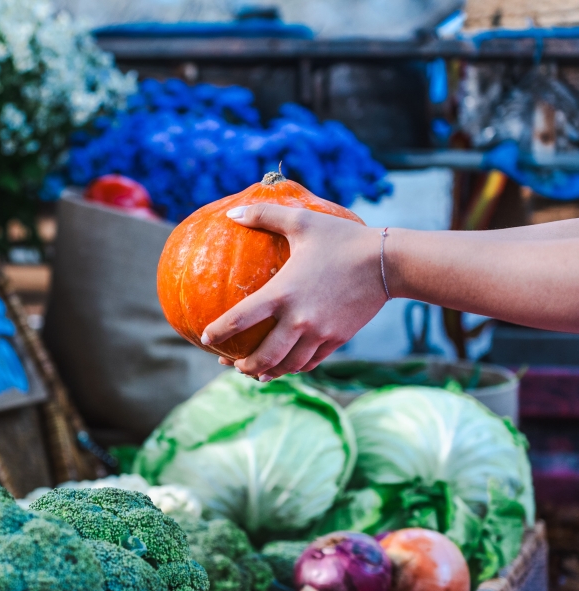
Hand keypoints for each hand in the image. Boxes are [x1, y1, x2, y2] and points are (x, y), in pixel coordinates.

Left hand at [202, 204, 388, 380]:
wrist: (389, 262)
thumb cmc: (342, 238)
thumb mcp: (302, 221)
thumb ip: (264, 215)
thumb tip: (231, 213)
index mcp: (282, 293)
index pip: (239, 319)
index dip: (218, 332)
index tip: (206, 338)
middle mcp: (299, 319)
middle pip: (263, 357)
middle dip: (243, 367)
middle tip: (230, 363)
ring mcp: (319, 333)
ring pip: (287, 365)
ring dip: (267, 372)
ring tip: (255, 371)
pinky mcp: (336, 340)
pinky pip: (309, 362)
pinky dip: (293, 367)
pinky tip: (285, 366)